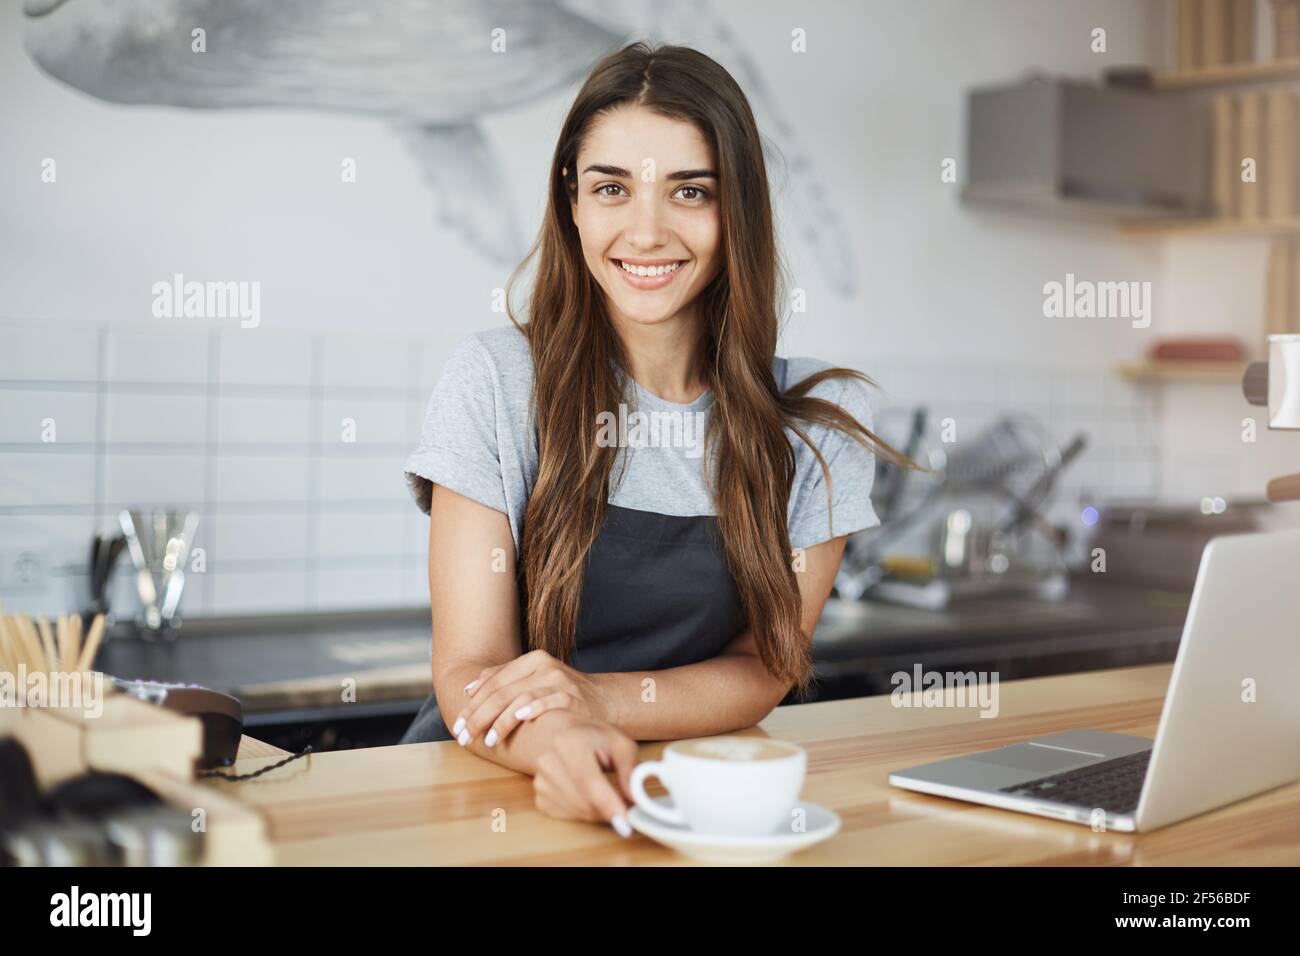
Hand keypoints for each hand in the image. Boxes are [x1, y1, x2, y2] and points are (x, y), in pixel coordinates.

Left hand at [451, 649, 610, 747]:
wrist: (604, 702)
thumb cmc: (563, 694)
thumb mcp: (535, 680)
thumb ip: (504, 680)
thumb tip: (469, 688)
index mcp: (532, 660)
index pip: (493, 681)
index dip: (472, 703)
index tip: (458, 724)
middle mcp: (544, 667)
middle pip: (502, 692)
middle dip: (478, 716)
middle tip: (465, 737)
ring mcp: (559, 681)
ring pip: (520, 698)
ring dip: (500, 721)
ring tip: (488, 740)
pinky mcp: (572, 698)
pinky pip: (546, 703)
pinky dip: (530, 710)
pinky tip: (517, 721)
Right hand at [530, 711, 638, 836]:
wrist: (562, 734)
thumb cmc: (593, 737)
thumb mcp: (619, 743)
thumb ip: (630, 769)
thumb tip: (635, 798)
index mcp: (569, 742)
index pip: (588, 780)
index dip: (607, 803)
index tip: (625, 822)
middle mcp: (548, 760)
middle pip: (584, 800)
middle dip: (608, 810)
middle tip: (625, 807)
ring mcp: (540, 780)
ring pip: (577, 811)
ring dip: (598, 812)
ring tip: (606, 795)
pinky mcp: (539, 796)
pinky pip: (568, 815)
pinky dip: (584, 813)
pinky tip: (588, 796)